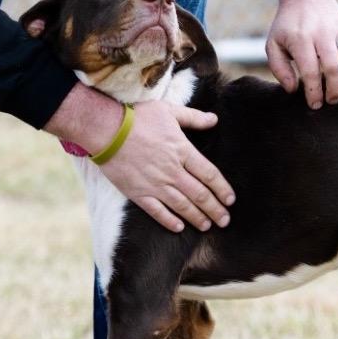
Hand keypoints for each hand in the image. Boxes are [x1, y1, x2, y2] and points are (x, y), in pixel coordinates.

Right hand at [98, 101, 234, 232]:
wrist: (106, 130)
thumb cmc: (137, 117)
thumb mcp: (169, 111)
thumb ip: (193, 117)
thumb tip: (214, 119)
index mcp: (182, 151)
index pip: (209, 175)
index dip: (222, 189)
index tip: (230, 200)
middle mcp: (172, 171)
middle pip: (200, 195)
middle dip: (215, 209)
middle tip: (225, 221)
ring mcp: (155, 184)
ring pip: (182, 206)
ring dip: (197, 218)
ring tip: (207, 226)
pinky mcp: (138, 193)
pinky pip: (157, 212)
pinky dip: (169, 221)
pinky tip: (179, 228)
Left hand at [266, 0, 337, 108]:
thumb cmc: (288, 26)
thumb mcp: (273, 44)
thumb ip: (279, 68)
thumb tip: (293, 89)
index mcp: (300, 39)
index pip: (310, 71)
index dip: (314, 91)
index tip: (315, 105)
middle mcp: (322, 33)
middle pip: (334, 67)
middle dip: (335, 89)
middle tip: (332, 101)